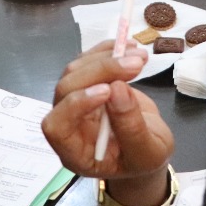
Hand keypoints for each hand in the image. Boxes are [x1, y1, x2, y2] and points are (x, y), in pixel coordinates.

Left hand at [41, 41, 172, 180]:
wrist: (147, 147)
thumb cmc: (143, 159)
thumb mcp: (147, 153)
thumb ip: (132, 128)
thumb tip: (117, 89)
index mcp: (75, 152)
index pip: (57, 127)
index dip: (76, 105)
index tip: (107, 90)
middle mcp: (68, 125)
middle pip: (66, 91)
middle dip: (100, 72)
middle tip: (135, 63)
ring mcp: (75, 102)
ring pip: (75, 71)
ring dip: (105, 58)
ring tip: (139, 54)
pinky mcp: (87, 85)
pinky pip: (87, 62)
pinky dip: (107, 51)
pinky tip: (129, 46)